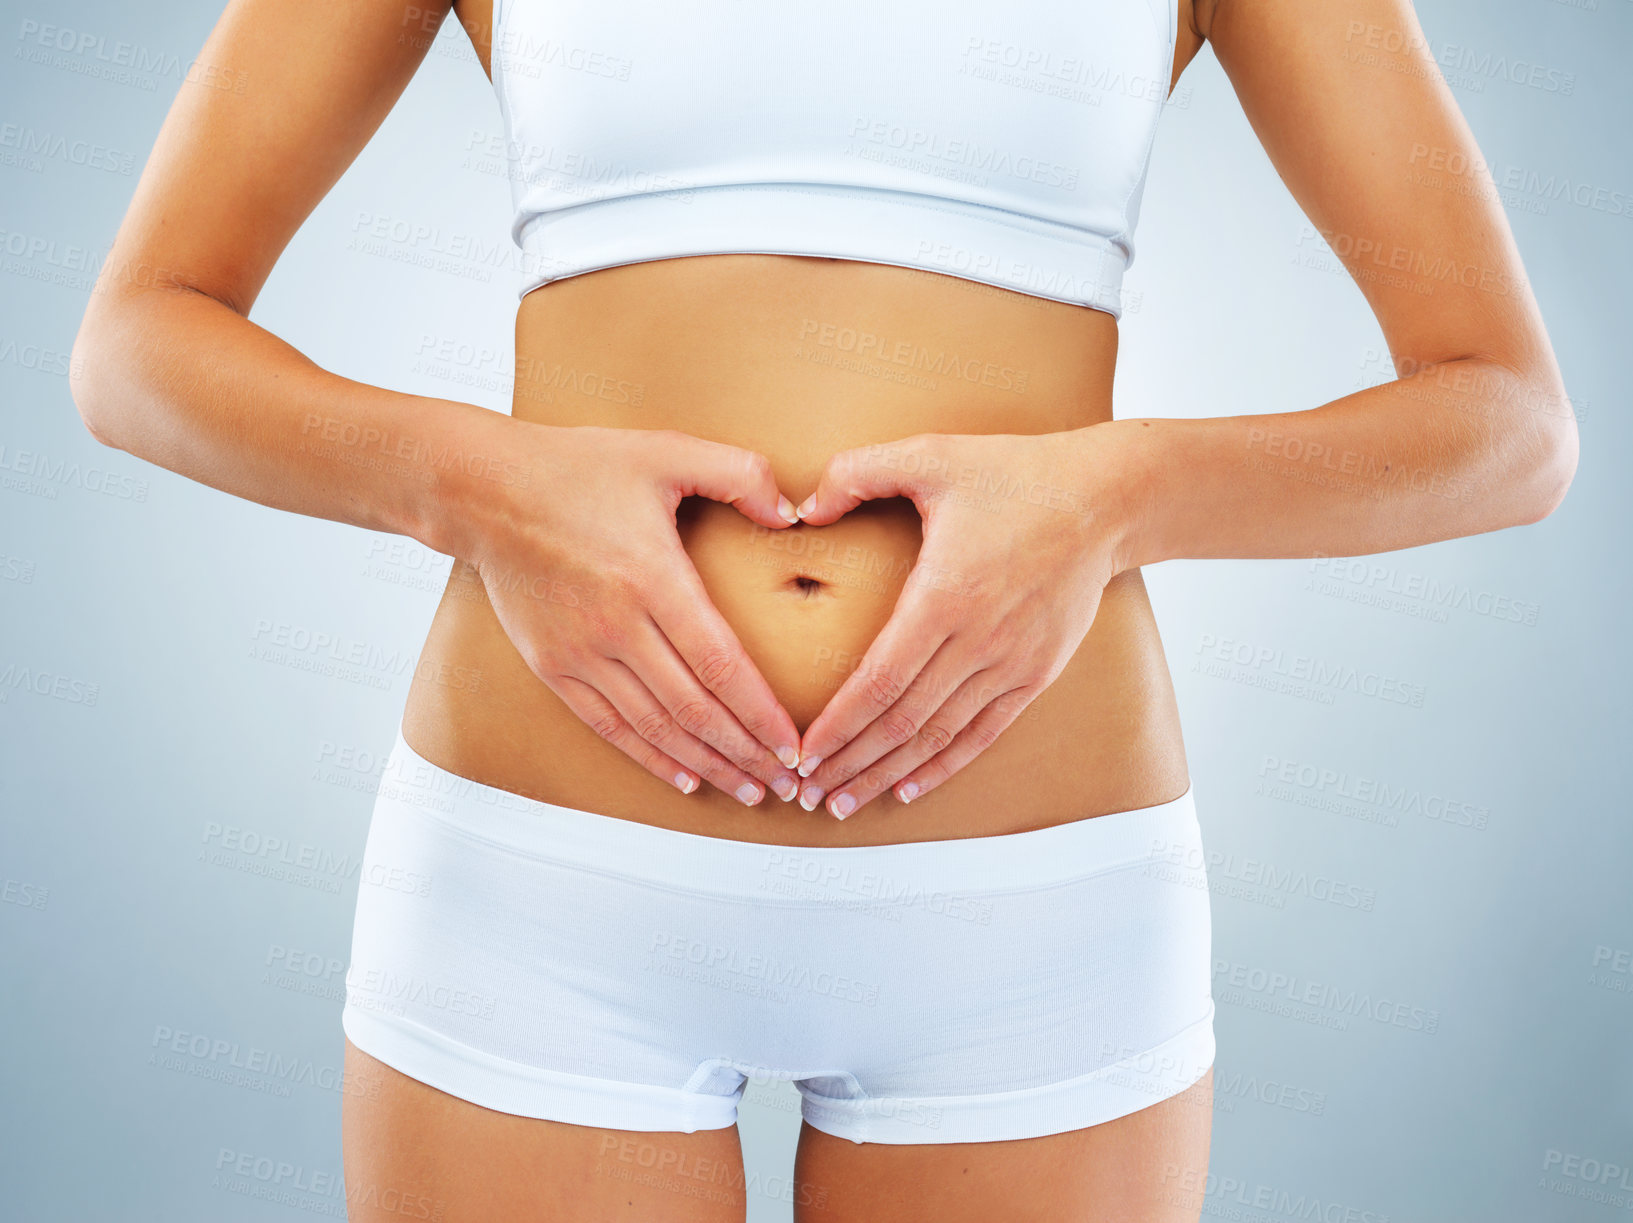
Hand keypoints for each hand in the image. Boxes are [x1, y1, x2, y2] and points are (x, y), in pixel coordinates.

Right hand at [466, 423, 803, 804]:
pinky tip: (687, 778)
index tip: (795, 746)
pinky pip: (610, 726)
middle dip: (748, 753)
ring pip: (657, 728)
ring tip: (750, 788)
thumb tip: (792, 513)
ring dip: (708, 764)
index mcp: (652, 577)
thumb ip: (738, 474)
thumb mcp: (665, 450)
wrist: (485, 491)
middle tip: (788, 784)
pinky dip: (652, 757)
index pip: (721, 665)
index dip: (762, 714)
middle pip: (695, 710)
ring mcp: (581, 652)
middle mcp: (617, 626)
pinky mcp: (553, 667)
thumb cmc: (577, 467)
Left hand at [791, 426, 1129, 817]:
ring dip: (886, 774)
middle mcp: (977, 642)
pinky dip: (943, 767)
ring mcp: (1010, 664)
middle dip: (848, 762)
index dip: (837, 724)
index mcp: (944, 596)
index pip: (878, 681)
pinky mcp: (1036, 674)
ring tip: (843, 801)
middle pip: (901, 722)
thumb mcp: (930, 455)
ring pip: (937, 737)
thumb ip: (857, 473)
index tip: (801, 752)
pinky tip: (907, 788)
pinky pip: (982, 734)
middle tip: (806, 793)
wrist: (1104, 500)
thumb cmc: (1014, 475)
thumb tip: (801, 508)